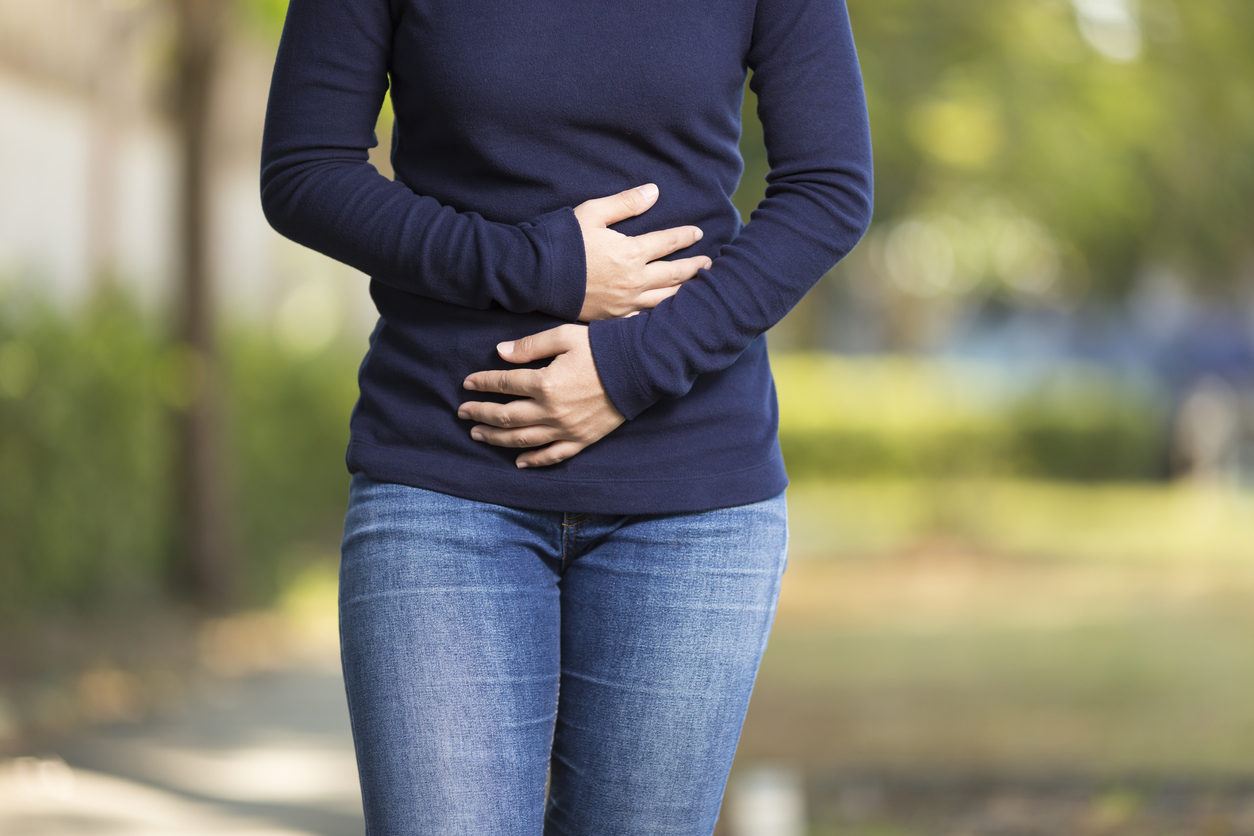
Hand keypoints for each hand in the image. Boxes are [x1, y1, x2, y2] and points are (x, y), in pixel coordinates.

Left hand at [459, 324, 624, 467]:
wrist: (641, 368)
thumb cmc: (602, 347)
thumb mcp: (564, 337)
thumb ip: (530, 346)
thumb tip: (500, 352)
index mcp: (545, 383)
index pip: (504, 384)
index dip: (483, 383)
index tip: (468, 383)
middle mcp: (552, 411)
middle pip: (506, 416)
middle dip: (481, 413)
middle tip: (463, 411)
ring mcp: (566, 429)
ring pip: (523, 439)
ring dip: (497, 438)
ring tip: (478, 434)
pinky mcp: (582, 439)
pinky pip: (553, 455)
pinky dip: (534, 461)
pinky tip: (518, 461)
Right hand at [575, 184, 711, 320]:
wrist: (536, 276)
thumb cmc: (562, 241)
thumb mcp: (592, 213)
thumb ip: (625, 203)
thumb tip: (654, 191)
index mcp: (630, 253)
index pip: (667, 243)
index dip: (685, 237)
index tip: (698, 233)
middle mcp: (633, 281)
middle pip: (674, 274)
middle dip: (695, 267)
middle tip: (709, 264)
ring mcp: (625, 303)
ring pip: (665, 299)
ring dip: (685, 291)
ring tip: (699, 288)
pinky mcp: (614, 318)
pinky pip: (646, 317)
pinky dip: (663, 313)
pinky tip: (671, 311)